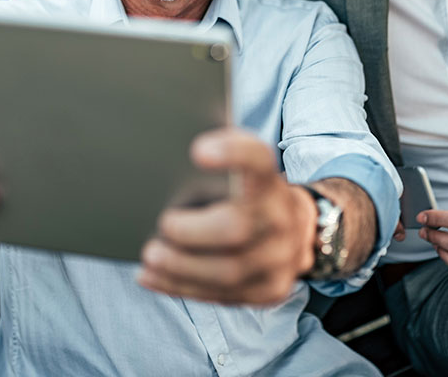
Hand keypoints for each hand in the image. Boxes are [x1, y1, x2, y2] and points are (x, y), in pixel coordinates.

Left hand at [137, 128, 316, 305]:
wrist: (299, 231)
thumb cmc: (251, 195)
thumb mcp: (243, 172)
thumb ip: (215, 163)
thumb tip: (160, 161)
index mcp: (269, 182)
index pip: (258, 161)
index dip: (233, 153)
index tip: (198, 151)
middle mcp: (281, 220)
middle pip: (237, 228)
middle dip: (192, 232)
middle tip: (162, 224)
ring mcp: (280, 260)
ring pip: (228, 272)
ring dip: (180, 267)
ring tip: (149, 256)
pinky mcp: (269, 290)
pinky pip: (222, 296)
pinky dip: (180, 286)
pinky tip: (151, 276)